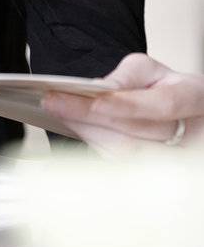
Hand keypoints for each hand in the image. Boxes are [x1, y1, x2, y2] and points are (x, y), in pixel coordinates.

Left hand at [40, 52, 203, 155]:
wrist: (173, 112)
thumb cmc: (161, 89)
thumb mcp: (147, 70)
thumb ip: (125, 76)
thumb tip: (97, 90)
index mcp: (195, 97)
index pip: (163, 106)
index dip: (126, 106)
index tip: (92, 100)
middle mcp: (192, 133)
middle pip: (140, 137)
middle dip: (93, 120)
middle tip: (56, 103)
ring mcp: (177, 159)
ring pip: (128, 157)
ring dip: (89, 135)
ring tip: (61, 114)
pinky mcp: (156, 176)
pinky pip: (121, 166)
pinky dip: (95, 147)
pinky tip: (76, 130)